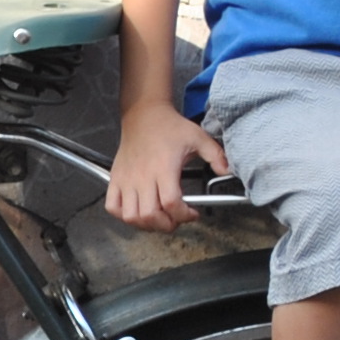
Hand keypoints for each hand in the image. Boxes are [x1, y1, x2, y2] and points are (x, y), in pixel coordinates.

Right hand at [104, 105, 227, 232]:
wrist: (143, 114)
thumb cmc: (170, 127)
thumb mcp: (198, 137)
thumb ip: (216, 155)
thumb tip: (227, 171)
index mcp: (163, 168)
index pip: (170, 202)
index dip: (183, 215)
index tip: (193, 213)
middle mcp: (142, 176)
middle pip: (150, 215)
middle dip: (167, 225)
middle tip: (176, 218)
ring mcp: (126, 179)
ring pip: (131, 216)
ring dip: (146, 224)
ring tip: (158, 217)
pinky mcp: (115, 178)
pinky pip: (112, 206)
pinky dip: (123, 215)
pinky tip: (137, 210)